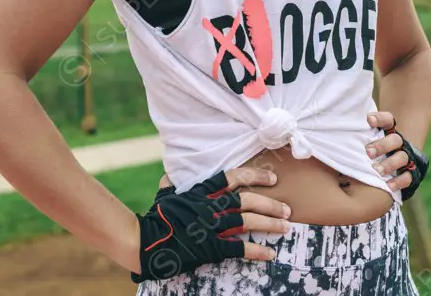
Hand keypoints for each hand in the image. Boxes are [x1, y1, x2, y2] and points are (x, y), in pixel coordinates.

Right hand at [132, 167, 290, 282]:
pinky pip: (238, 248)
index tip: (272, 179)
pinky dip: (256, 250)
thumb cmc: (153, 218)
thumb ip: (170, 185)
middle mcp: (209, 206)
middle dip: (270, 204)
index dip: (255, 176)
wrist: (143, 241)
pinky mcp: (209, 246)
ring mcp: (210, 226)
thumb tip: (169, 176)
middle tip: (287, 209)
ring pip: (247, 221)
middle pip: (247, 200)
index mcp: (200, 191)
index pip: (233, 177)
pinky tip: (269, 253)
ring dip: (269, 224)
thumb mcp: (163, 196)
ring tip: (285, 227)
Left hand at [365, 111, 428, 199]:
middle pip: (395, 140)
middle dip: (382, 146)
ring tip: (376, 170)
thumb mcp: (366, 139)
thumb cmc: (370, 148)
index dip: (380, 119)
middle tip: (368, 152)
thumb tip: (337, 137)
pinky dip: (398, 181)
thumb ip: (357, 136)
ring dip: (389, 164)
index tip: (369, 120)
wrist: (393, 159)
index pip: (388, 120)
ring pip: (402, 157)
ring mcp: (405, 157)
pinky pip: (407, 177)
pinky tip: (388, 185)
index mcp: (389, 131)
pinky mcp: (410, 173)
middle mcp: (399, 143)